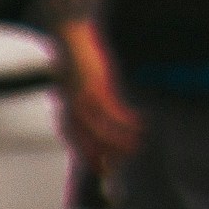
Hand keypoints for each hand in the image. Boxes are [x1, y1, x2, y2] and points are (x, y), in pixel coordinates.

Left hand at [59, 21, 144, 170]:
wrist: (69, 37)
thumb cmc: (76, 68)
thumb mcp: (77, 93)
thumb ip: (86, 112)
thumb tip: (100, 130)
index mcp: (66, 112)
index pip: (78, 142)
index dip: (92, 158)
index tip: (105, 171)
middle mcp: (71, 108)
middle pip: (89, 139)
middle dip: (109, 153)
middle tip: (128, 161)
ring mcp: (83, 96)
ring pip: (102, 126)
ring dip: (122, 138)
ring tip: (140, 145)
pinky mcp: (96, 83)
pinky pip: (113, 107)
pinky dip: (127, 118)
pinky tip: (142, 123)